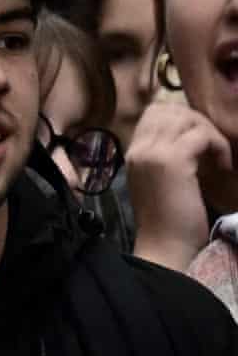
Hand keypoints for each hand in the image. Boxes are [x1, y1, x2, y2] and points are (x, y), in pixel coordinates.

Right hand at [125, 92, 225, 268]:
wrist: (164, 246)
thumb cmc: (167, 221)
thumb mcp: (161, 182)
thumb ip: (165, 158)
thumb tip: (190, 138)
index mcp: (133, 153)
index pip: (153, 113)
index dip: (181, 118)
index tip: (198, 142)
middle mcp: (139, 149)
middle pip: (168, 109)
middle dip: (197, 121)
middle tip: (211, 147)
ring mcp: (153, 153)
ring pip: (186, 117)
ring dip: (209, 132)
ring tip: (218, 156)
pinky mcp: (172, 162)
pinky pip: (201, 135)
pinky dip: (218, 145)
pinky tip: (222, 166)